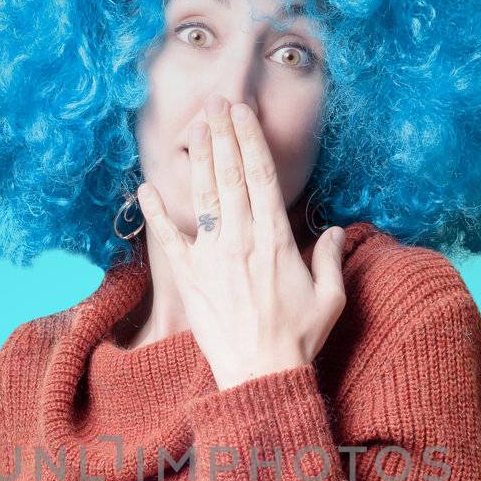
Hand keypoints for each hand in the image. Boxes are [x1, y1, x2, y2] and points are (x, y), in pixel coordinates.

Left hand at [135, 94, 346, 391]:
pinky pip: (169, 239)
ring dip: (198, 159)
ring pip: (203, 197)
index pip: (261, 176)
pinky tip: (145, 188)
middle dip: (222, 135)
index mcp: (277, 239)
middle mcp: (242, 240)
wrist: (260, 376)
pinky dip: (156, 213)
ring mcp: (212, 258)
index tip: (242, 113)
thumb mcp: (330, 298)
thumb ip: (331, 259)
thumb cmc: (299, 339)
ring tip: (194, 128)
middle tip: (215, 104)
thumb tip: (334, 231)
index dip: (250, 140)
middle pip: (230, 175)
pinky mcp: (190, 279)